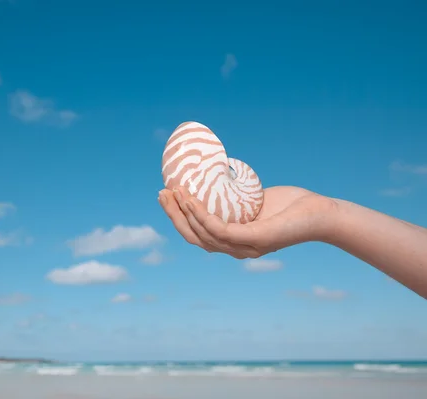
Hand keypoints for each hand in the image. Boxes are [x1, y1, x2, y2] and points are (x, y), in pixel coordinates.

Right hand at [158, 186, 337, 258]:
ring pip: (202, 235)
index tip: (166, 194)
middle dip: (172, 215)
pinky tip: (192, 199)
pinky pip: (221, 230)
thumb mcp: (255, 199)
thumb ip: (236, 196)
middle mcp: (235, 249)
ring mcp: (245, 247)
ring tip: (174, 191)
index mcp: (233, 241)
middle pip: (192, 237)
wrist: (321, 213)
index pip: (196, 233)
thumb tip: (217, 174)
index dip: (176, 217)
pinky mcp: (256, 241)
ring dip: (183, 213)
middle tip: (161, 192)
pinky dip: (202, 216)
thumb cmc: (291, 205)